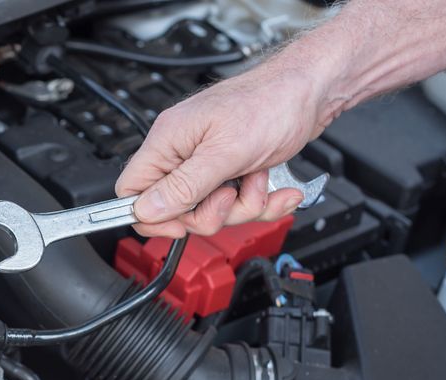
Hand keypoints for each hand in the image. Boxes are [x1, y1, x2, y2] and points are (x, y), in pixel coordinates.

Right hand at [115, 54, 330, 237]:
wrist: (312, 90)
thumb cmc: (271, 103)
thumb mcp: (225, 152)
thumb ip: (183, 186)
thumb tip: (145, 210)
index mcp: (168, 141)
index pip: (132, 191)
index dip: (151, 216)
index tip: (179, 224)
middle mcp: (183, 152)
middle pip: (176, 210)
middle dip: (211, 213)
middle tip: (230, 194)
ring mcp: (208, 162)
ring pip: (210, 211)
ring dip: (243, 207)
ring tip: (257, 180)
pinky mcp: (232, 169)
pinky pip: (237, 204)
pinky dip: (260, 201)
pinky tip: (274, 187)